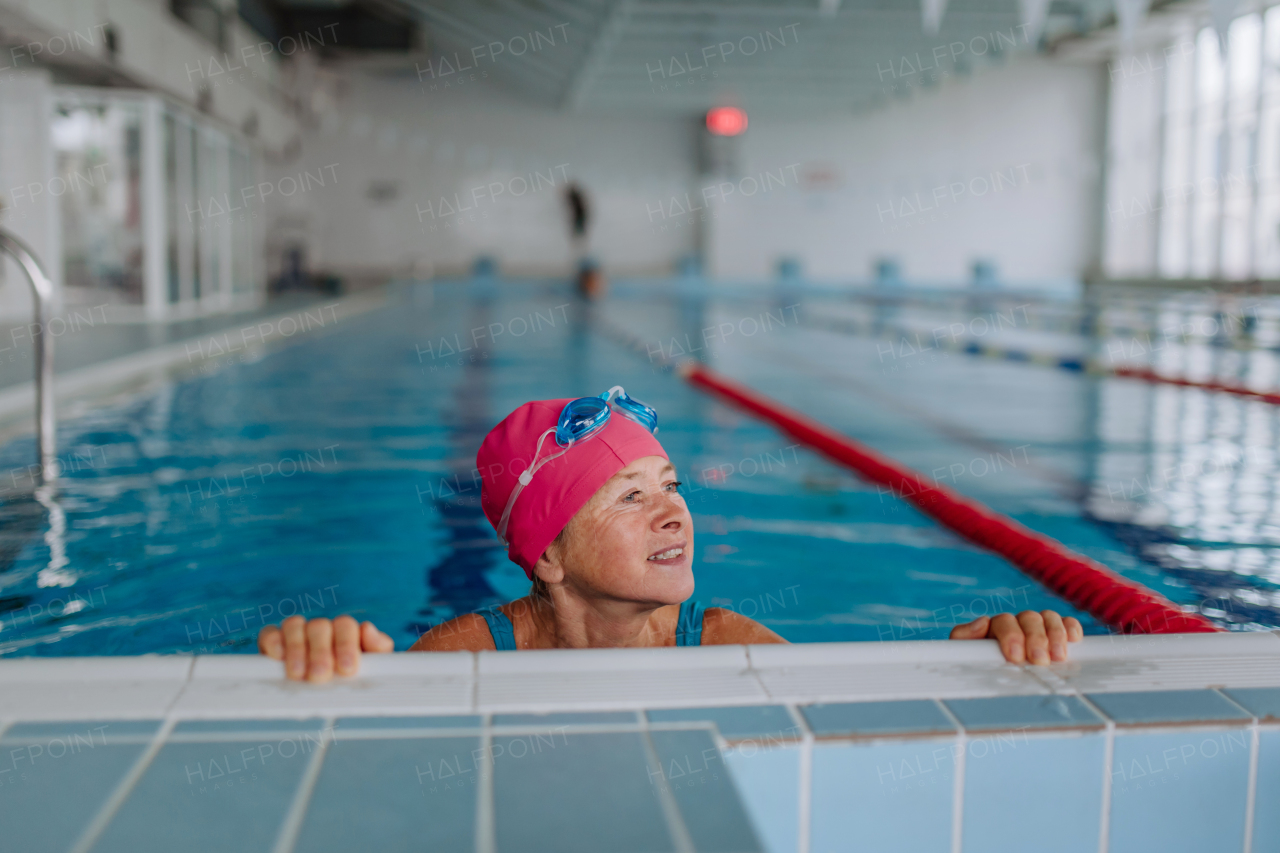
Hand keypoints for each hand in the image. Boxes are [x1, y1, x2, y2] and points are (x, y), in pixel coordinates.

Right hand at [258, 615, 393, 681]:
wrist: (326, 698)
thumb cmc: (349, 681)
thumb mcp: (371, 667)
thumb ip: (377, 648)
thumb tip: (368, 629)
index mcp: (344, 632)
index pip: (345, 626)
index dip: (346, 645)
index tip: (347, 669)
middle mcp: (320, 630)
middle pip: (319, 627)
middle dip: (320, 652)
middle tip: (320, 675)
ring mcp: (296, 634)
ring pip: (295, 625)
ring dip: (297, 649)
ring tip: (298, 674)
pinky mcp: (273, 643)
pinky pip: (269, 633)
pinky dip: (273, 642)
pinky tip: (277, 657)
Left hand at [949, 610, 1082, 663]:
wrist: (987, 681)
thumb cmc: (976, 668)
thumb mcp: (964, 655)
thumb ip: (965, 637)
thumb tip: (982, 622)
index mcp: (994, 628)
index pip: (1004, 621)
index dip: (1012, 635)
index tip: (1015, 656)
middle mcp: (1017, 624)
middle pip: (1029, 618)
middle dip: (1035, 639)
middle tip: (1039, 660)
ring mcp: (1038, 628)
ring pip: (1048, 618)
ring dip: (1055, 635)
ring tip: (1059, 657)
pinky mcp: (1056, 636)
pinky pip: (1066, 623)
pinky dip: (1070, 627)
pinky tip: (1074, 639)